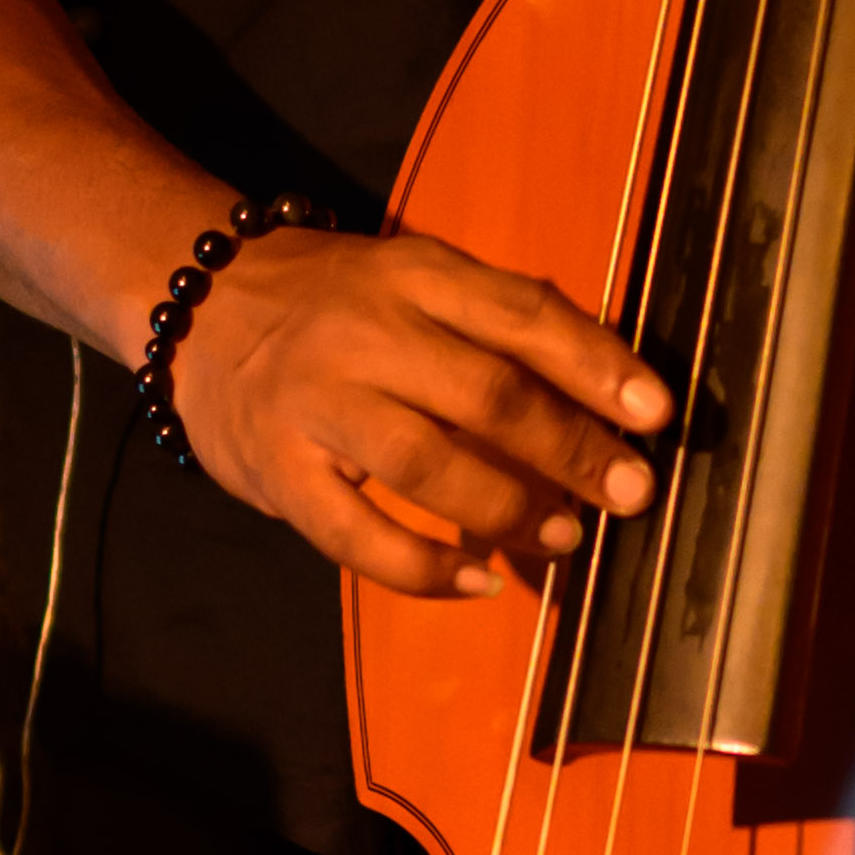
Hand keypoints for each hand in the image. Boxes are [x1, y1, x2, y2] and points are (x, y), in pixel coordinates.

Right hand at [166, 222, 670, 599]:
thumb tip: (609, 378)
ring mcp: (315, 403)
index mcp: (412, 273)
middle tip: (630, 490)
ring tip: (564, 534)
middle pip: (486, 394)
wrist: (198, 308)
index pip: (521, 314)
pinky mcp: (278, 472)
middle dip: (572, 450)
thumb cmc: (334, 303)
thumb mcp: (414, 277)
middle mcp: (364, 332)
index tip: (656, 412)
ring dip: (509, 509)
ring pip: (427, 465)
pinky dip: (427, 571)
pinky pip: (359, 537)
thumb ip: (497, 317)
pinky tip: (479, 582)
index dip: (597, 365)